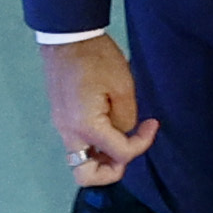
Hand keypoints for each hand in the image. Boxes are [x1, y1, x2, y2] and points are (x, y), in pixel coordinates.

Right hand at [41, 34, 156, 188]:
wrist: (67, 36)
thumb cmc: (97, 57)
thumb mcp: (123, 87)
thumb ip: (127, 119)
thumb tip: (123, 134)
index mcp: (86, 126)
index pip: (120, 154)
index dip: (142, 144)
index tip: (152, 125)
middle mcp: (68, 132)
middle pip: (85, 176)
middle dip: (111, 170)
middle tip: (127, 150)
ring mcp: (61, 127)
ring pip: (80, 162)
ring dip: (101, 159)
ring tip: (120, 139)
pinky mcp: (60, 119)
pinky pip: (77, 145)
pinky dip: (94, 146)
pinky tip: (108, 128)